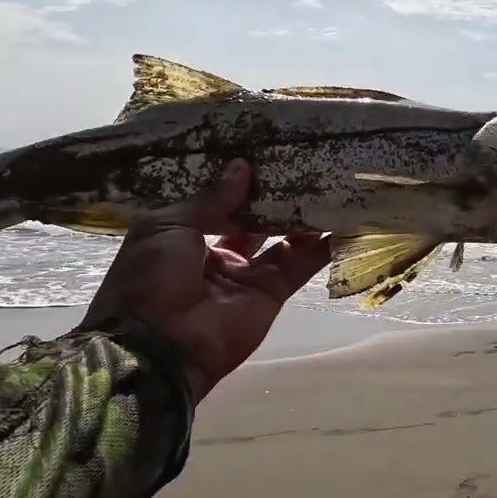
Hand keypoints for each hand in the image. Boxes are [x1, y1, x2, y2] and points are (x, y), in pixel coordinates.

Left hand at [80, 159, 330, 402]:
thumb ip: (210, 199)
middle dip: (274, 195)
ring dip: (303, 215)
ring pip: (282, 239)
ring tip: (328, 182)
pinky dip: (322, 246)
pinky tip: (344, 220)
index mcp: (183, 235)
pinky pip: (300, 265)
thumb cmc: (151, 277)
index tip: (263, 153)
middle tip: (302, 161)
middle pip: (253, 219)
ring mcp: (247, 274)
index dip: (238, 182)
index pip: (217, 203)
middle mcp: (217, 252)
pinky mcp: (272, 293)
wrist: (160, 344)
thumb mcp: (168, 226)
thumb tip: (242, 167)